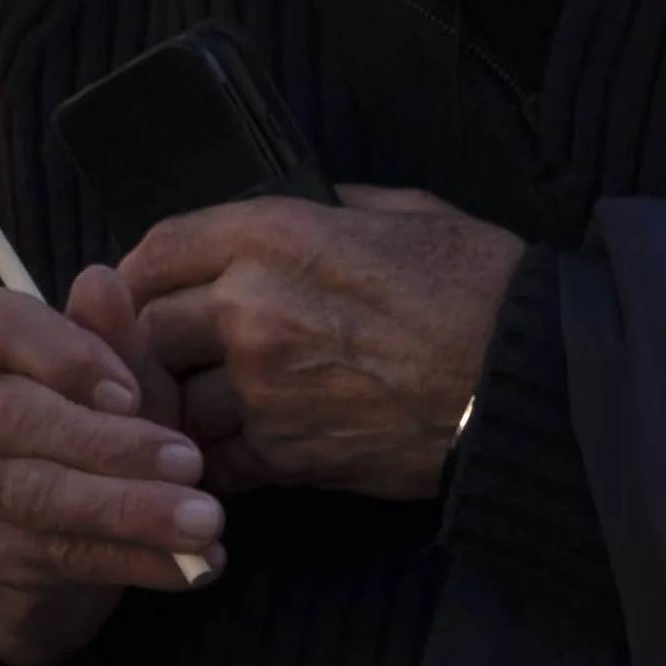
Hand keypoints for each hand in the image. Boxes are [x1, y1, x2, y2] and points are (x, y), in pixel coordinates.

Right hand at [0, 264, 225, 665]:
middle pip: (15, 417)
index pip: (0, 323)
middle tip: (191, 466)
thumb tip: (105, 281)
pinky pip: (51, 553)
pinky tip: (184, 566)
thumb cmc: (102, 431)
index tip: (132, 393)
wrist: (67, 536)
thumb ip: (118, 339)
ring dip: (128, 511)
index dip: (66, 356)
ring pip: (35, 494)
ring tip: (203, 523)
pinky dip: (127, 559)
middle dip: (110, 446)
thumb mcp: (125, 383)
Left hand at [120, 187, 522, 501]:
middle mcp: (252, 308)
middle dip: (149, 343)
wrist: (527, 381)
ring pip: (175, 401)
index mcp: (275, 235)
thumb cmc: (479, 288)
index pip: (158, 249)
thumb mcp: (403, 212)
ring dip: (180, 405)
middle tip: (162, 354)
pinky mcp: (288, 455)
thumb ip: (329, 208)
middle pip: (148, 330)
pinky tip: (230, 451)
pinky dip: (215, 457)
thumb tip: (295, 211)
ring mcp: (264, 388)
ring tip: (192, 406)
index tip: (140, 289)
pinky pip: (217, 458)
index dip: (138, 273)